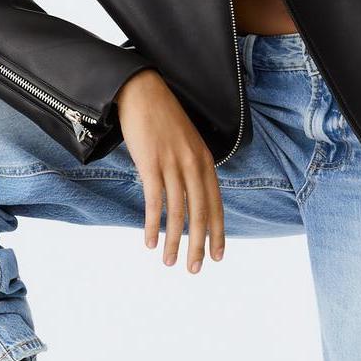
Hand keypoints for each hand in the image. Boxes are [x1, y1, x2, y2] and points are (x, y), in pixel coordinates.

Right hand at [115, 70, 225, 272]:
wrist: (141, 90)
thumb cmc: (161, 117)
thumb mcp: (186, 142)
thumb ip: (192, 166)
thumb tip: (191, 193)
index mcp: (205, 160)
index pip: (216, 203)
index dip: (218, 232)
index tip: (219, 255)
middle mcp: (194, 164)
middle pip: (201, 213)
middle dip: (199, 245)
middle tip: (195, 269)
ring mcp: (173, 164)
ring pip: (178, 212)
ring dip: (174, 241)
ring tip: (170, 262)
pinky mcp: (151, 163)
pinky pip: (155, 201)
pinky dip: (153, 224)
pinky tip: (150, 242)